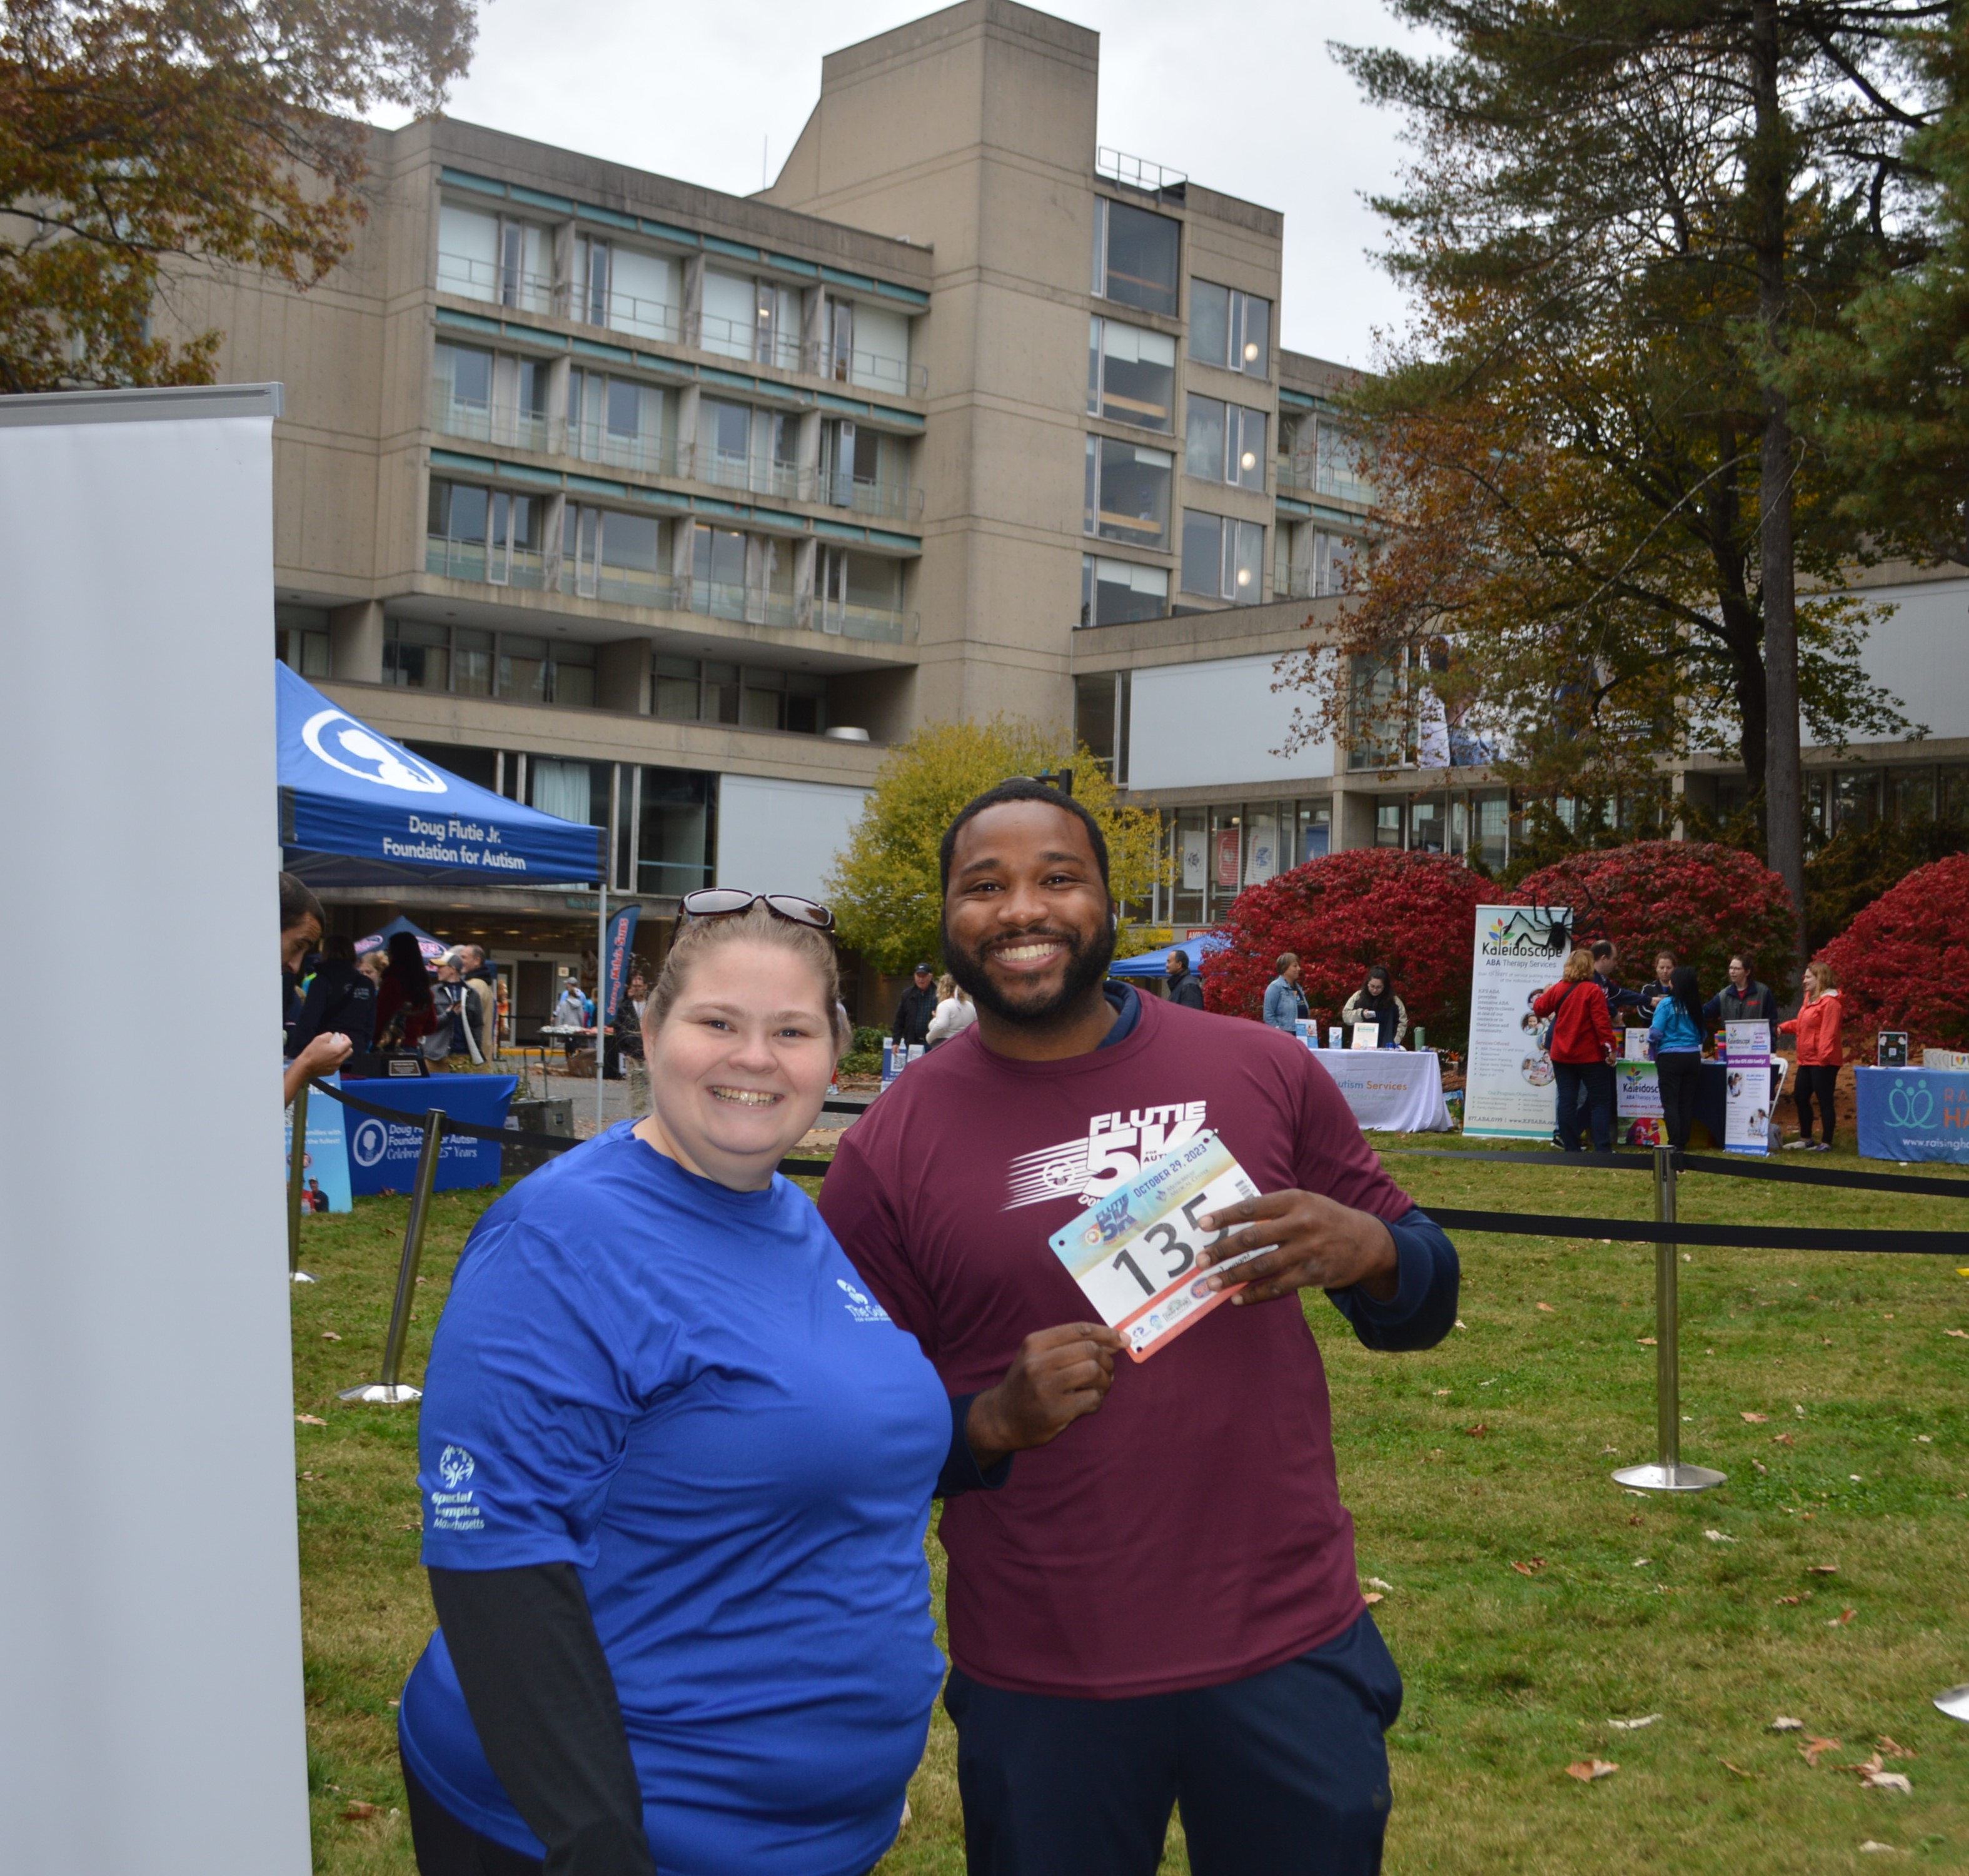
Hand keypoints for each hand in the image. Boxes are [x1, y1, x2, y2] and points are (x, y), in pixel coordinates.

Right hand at [296, 1031, 353, 1076]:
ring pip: (343, 1058)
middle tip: (338, 1043)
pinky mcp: (332, 1072)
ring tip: (331, 1050)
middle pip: (349, 1051)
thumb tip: (333, 1036)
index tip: (340, 1036)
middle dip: (346, 1046)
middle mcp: (340, 1059)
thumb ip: (329, 1035)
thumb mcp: (319, 1039)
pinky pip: (337, 1064)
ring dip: (340, 1053)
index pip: (349, 1043)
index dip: (346, 1038)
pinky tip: (327, 1058)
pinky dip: (335, 1060)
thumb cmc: (312, 1052)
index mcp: (338, 1051)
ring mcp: (337, 1067)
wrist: (304, 1067)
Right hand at [965, 1323, 1123, 1467]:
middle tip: (1107, 1371)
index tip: (1123, 1339)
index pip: (1079, 1330)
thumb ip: (1071, 1346)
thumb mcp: (1038, 1356)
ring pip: (1094, 1372)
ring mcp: (1046, 1387)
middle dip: (1107, 1360)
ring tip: (1099, 1387)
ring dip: (1105, 1381)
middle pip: (1090, 1350)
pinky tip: (1089, 1403)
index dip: (1106, 1333)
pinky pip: (1093, 1399)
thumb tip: (1115, 1340)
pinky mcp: (1055, 1411)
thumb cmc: (1027, 1383)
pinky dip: (1098, 1400)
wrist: (1002, 1418)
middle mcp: (1038, 1362)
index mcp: (1035, 1343)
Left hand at [1195, 1189, 1398, 1304]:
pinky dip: (1255, 1294)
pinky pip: (1278, 1286)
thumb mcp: (1304, 1202)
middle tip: (1200, 1261)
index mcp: (1294, 1200)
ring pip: (1262, 1266)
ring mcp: (1308, 1250)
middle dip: (1222, 1251)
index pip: (1252, 1207)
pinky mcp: (1314, 1274)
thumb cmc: (1325, 1218)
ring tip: (1211, 1284)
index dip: (1225, 1216)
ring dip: (1233, 1276)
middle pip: (1253, 1239)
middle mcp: (1300, 1224)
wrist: (1368, 1241)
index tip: (1203, 1224)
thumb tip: (1231, 1222)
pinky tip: (1237, 1298)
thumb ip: (1273, 1209)